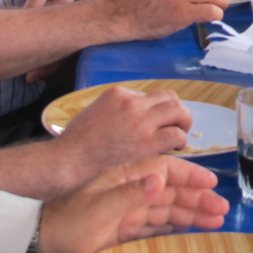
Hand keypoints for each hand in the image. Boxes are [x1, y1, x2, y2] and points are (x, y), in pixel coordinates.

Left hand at [37, 156, 228, 252]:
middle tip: (222, 209)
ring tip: (216, 220)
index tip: (212, 184)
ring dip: (191, 213)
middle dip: (198, 199)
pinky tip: (190, 228)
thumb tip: (161, 178)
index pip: (166, 172)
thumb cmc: (67, 223)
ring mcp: (128, 209)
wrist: (39, 240)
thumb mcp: (98, 208)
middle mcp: (131, 190)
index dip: (191, 176)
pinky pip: (155, 224)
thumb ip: (130, 194)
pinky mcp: (123, 229)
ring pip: (167, 209)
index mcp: (126, 177)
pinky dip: (174, 225)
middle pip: (171, 191)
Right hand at [56, 86, 192, 177]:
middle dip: (177, 110)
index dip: (156, 109)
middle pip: (169, 97)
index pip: (149, 95)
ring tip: (180, 134)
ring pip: (178, 110)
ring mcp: (141, 120)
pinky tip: (176, 147)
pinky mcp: (146, 141)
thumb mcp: (95, 110)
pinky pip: (175, 134)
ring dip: (183, 121)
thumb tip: (132, 114)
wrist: (69, 159)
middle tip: (177, 124)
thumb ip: (116, 108)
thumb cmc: (76, 141)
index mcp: (119, 93)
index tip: (156, 122)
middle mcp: (132, 102)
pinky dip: (181, 139)